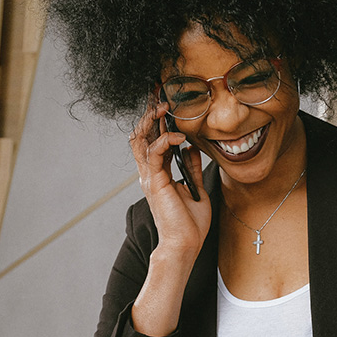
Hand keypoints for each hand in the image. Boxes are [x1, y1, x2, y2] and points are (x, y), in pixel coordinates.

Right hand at [129, 100, 210, 258]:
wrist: (185, 244)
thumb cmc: (190, 224)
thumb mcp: (195, 189)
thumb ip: (191, 168)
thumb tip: (192, 148)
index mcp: (157, 174)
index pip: (151, 140)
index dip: (155, 120)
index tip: (164, 101)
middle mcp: (149, 173)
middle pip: (141, 134)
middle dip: (148, 112)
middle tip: (158, 93)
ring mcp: (150, 177)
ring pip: (141, 139)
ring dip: (152, 119)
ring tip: (165, 106)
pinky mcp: (155, 181)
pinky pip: (154, 152)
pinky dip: (166, 139)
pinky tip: (179, 135)